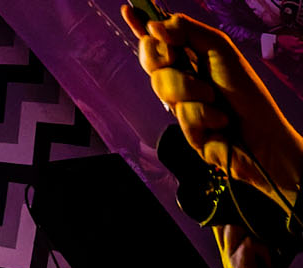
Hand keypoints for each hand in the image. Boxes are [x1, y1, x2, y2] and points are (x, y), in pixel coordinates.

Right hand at [125, 8, 302, 203]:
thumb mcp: (218, 51)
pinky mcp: (182, 130)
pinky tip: (219, 122)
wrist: (260, 133)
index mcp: (191, 57)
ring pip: (164, 88)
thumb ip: (187, 33)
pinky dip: (202, 116)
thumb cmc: (245, 91)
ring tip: (214, 101)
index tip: (129, 9)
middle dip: (165, 62)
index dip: (142, 25)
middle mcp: (181, 79)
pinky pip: (180, 116)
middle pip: (152, 62)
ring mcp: (180, 105)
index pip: (160, 39)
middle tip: (177, 61)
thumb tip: (154, 26)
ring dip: (191, 92)